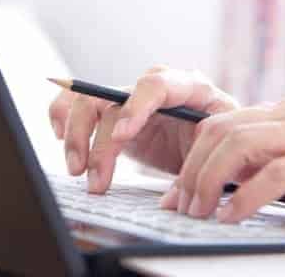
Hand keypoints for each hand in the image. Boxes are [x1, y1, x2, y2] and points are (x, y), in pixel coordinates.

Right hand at [48, 66, 237, 192]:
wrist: (217, 144)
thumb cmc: (223, 143)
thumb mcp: (221, 152)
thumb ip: (199, 167)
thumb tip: (172, 199)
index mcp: (191, 88)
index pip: (157, 85)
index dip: (136, 107)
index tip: (123, 137)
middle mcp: (156, 87)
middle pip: (113, 96)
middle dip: (98, 139)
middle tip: (93, 177)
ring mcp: (133, 98)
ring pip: (90, 100)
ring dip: (77, 135)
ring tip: (77, 171)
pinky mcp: (116, 113)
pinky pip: (80, 103)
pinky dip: (64, 116)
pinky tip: (60, 138)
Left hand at [161, 98, 284, 232]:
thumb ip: (276, 161)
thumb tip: (232, 185)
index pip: (222, 124)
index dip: (191, 157)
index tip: (177, 191)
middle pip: (220, 131)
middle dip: (190, 169)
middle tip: (179, 206)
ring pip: (239, 146)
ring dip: (208, 181)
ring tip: (198, 213)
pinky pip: (275, 175)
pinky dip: (245, 196)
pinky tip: (232, 216)